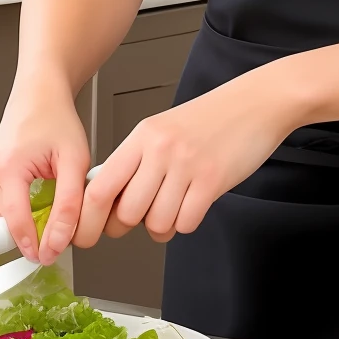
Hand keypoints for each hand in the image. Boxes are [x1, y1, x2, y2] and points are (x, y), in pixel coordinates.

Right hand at [0, 73, 90, 265]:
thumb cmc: (56, 120)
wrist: (39, 97)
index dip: (35, 246)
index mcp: (8, 167)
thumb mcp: (75, 162)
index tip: (50, 257)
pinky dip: (16, 214)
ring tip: (48, 204)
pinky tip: (35, 200)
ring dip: (24, 225)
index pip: (16, 223)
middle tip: (59, 223)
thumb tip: (57, 241)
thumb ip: (68, 205)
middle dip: (32, 234)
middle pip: (4, 227)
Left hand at [74, 74, 297, 247]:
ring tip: (171, 210)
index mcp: (140, 138)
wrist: (252, 105)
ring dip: (162, 227)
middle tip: (139, 219)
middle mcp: (159, 150)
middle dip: (130, 225)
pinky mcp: (212, 181)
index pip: (99, 187)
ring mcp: (186, 165)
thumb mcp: (159, 131)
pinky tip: (191, 207)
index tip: (86, 233)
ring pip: (157, 222)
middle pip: (126, 212)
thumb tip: (108, 198)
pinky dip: (186, 222)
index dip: (89, 218)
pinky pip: (186, 222)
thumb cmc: (206, 120)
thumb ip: (134, 161)